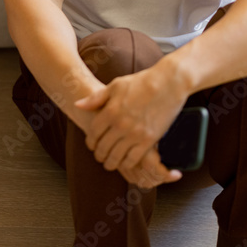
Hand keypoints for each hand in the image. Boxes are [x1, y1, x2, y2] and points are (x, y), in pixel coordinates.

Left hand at [74, 64, 187, 183]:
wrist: (168, 83)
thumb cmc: (141, 82)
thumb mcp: (115, 85)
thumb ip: (96, 98)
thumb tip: (78, 105)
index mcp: (110, 111)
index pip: (94, 132)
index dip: (90, 141)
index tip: (91, 145)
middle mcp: (120, 124)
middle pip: (103, 147)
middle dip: (99, 155)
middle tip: (99, 157)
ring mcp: (135, 134)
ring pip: (116, 156)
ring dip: (111, 163)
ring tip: (110, 163)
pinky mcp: (149, 139)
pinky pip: (133, 158)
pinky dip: (127, 163)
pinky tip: (125, 162)